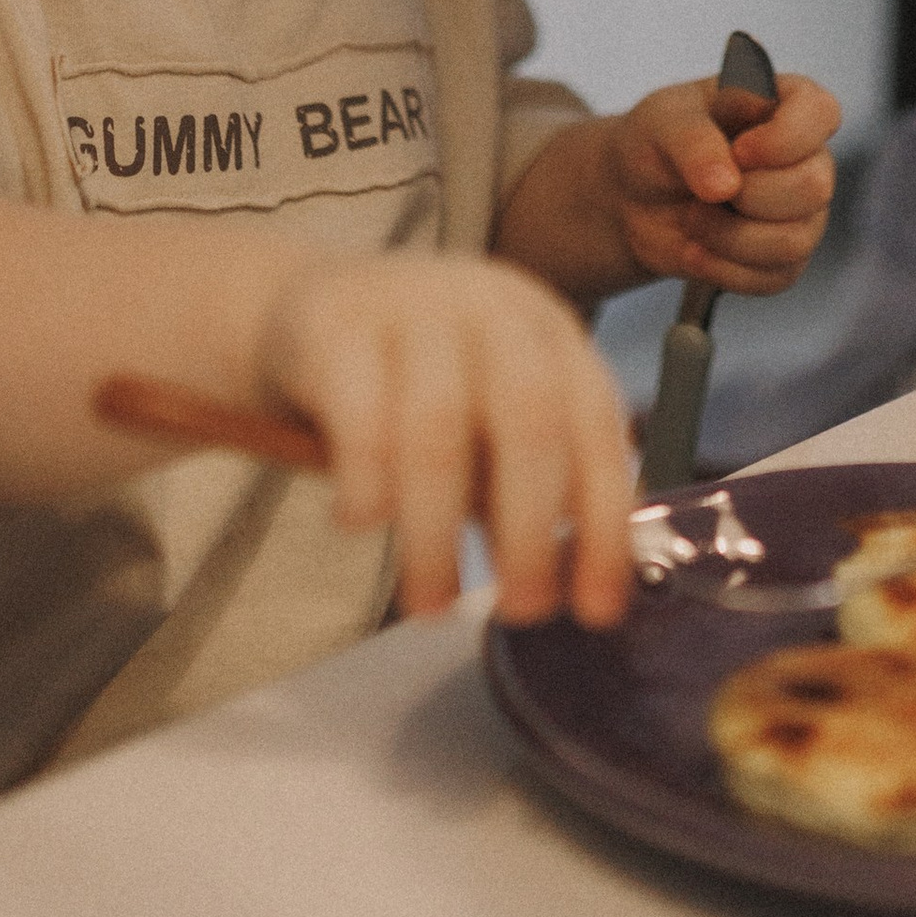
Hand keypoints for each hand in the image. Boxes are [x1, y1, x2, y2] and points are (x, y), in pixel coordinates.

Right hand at [255, 251, 635, 626]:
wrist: (311, 309)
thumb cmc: (418, 382)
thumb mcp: (491, 422)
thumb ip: (536, 487)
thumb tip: (585, 582)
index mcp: (547, 332)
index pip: (596, 424)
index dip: (605, 521)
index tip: (598, 607)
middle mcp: (490, 310)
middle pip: (529, 419)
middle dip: (530, 530)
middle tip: (520, 608)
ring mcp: (413, 308)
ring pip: (437, 428)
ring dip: (437, 532)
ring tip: (431, 602)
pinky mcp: (336, 325)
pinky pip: (357, 417)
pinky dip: (366, 483)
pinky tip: (361, 522)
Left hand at [601, 67, 841, 294]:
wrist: (634, 197)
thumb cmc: (657, 143)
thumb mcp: (661, 123)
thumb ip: (693, 142)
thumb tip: (726, 185)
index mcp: (785, 104)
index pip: (821, 113)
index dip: (784, 139)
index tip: (737, 151)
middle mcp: (805, 157)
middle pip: (815, 186)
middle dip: (748, 196)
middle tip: (703, 190)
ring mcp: (801, 212)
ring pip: (795, 240)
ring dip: (730, 237)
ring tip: (694, 221)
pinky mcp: (784, 259)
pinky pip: (774, 277)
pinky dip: (725, 269)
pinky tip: (697, 250)